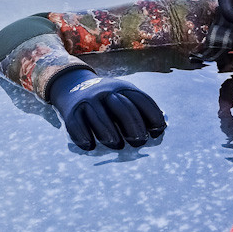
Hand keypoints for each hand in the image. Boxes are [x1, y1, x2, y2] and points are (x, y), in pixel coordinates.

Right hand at [48, 68, 166, 150]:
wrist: (72, 86)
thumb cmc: (108, 99)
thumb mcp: (123, 95)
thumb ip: (139, 108)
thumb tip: (162, 128)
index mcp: (123, 87)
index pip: (141, 100)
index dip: (153, 116)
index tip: (158, 132)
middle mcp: (106, 92)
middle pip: (123, 109)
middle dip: (134, 127)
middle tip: (140, 142)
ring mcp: (88, 101)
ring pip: (101, 118)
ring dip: (110, 134)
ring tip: (118, 146)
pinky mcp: (71, 111)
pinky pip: (77, 125)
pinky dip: (83, 137)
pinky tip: (91, 146)